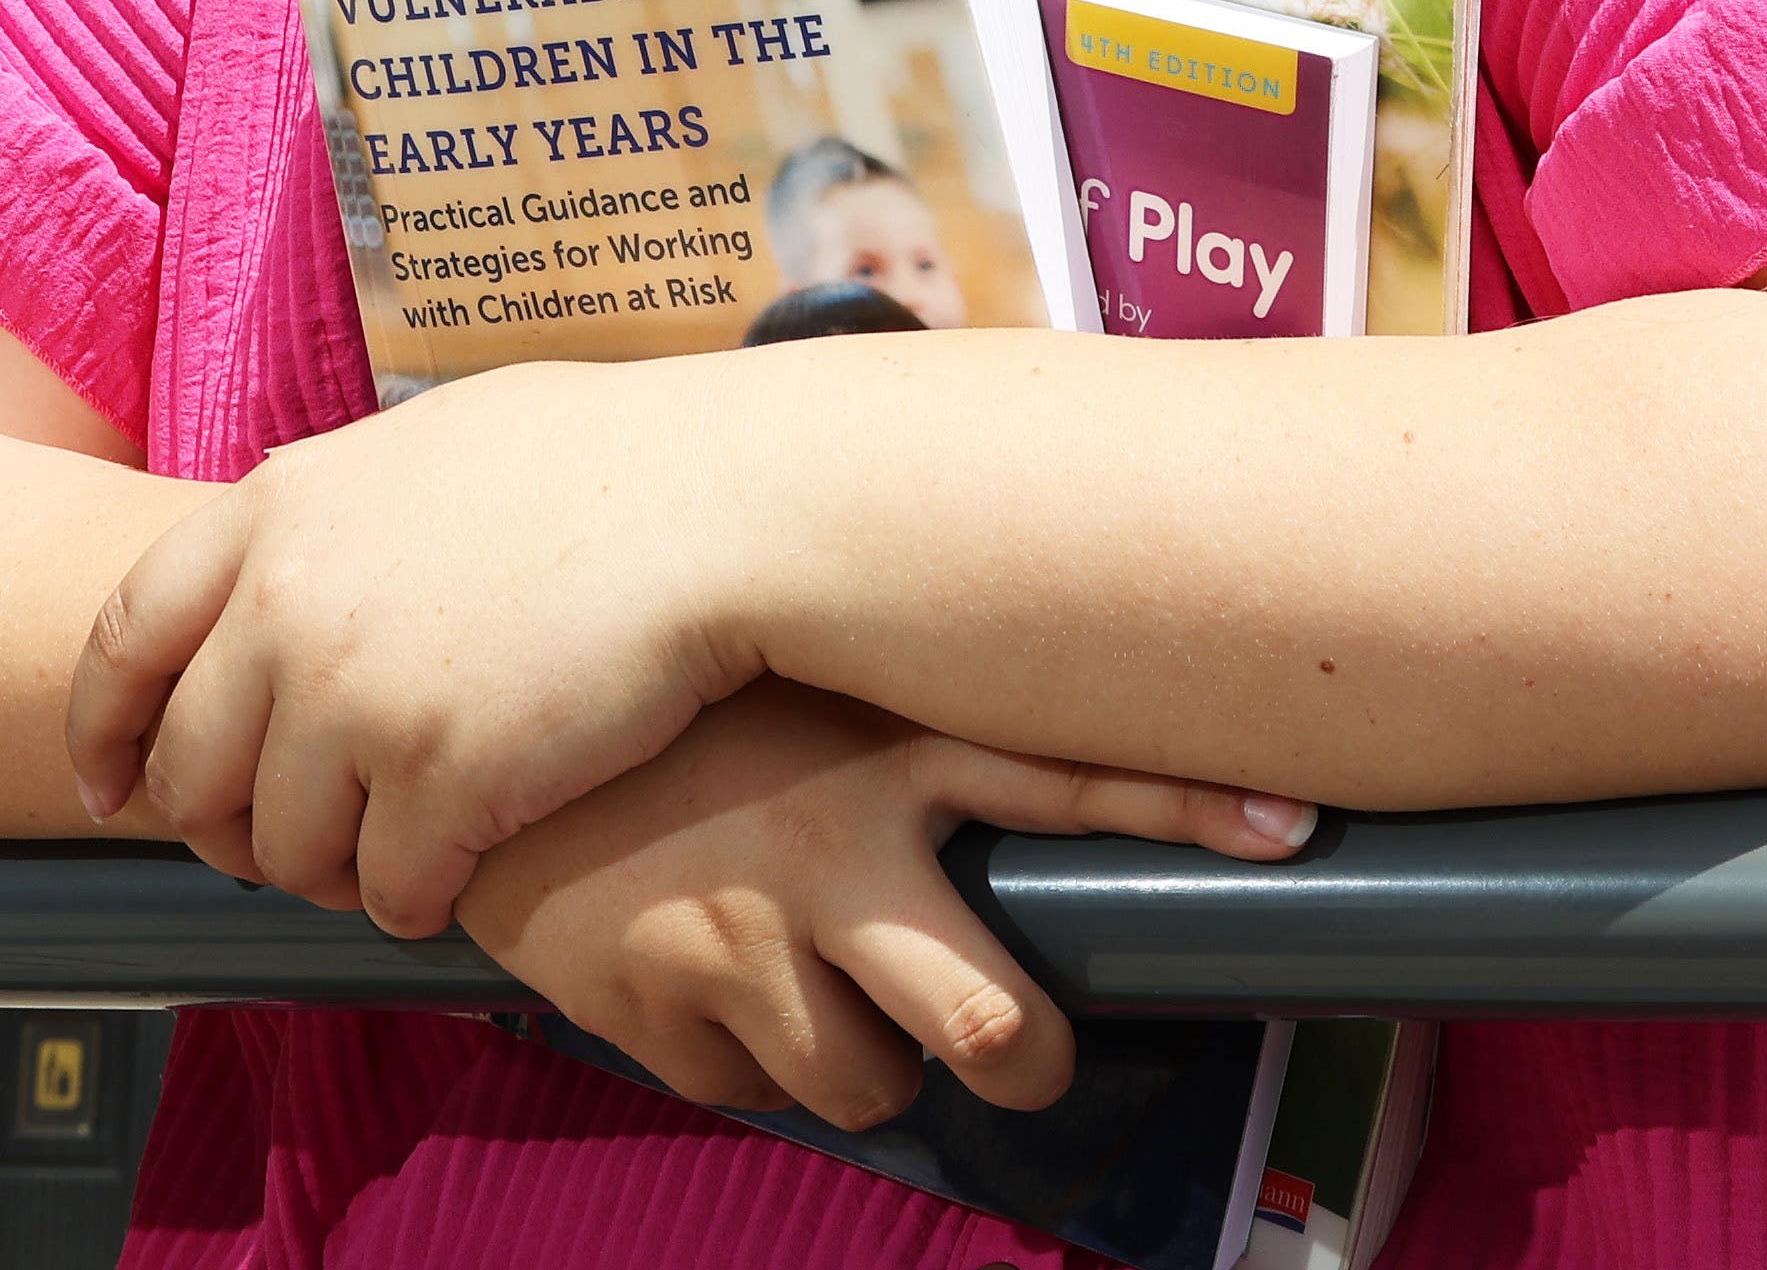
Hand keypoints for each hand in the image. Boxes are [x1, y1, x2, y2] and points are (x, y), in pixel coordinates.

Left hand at [67, 359, 775, 935]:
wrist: (722, 504)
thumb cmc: (612, 459)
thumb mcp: (428, 445)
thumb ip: (333, 510)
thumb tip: (290, 551)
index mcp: (278, 511)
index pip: (123, 637)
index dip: (107, 728)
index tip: (112, 786)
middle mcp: (289, 608)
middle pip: (191, 773)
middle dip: (231, 830)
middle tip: (292, 845)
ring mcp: (356, 700)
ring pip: (282, 852)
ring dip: (331, 873)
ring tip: (391, 857)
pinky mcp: (438, 783)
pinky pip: (386, 895)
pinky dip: (415, 901)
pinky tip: (462, 872)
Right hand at [462, 682, 1314, 1128]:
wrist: (474, 730)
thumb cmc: (671, 709)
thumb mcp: (806, 676)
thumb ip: (917, 700)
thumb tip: (1047, 681)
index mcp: (883, 748)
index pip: (1070, 768)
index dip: (1189, 802)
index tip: (1291, 825)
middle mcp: (829, 850)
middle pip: (988, 1017)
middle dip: (1024, 1056)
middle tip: (1022, 1048)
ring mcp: (744, 941)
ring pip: (868, 1083)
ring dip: (859, 1060)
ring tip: (820, 990)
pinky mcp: (658, 1011)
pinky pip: (741, 1090)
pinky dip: (735, 1057)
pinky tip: (701, 978)